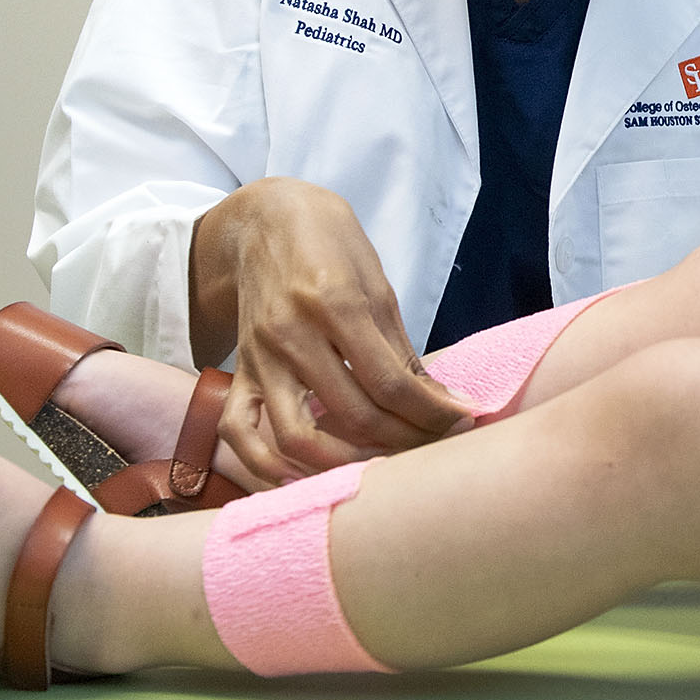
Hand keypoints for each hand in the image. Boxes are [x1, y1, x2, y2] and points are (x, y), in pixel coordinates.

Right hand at [192, 177, 471, 482]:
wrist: (267, 219)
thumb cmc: (332, 246)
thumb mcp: (377, 284)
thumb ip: (401, 348)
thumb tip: (439, 401)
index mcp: (336, 303)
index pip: (391, 382)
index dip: (431, 412)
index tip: (461, 421)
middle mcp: (293, 333)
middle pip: (353, 414)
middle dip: (403, 439)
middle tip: (433, 445)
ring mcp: (260, 356)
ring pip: (297, 435)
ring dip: (343, 464)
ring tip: (382, 467)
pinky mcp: (238, 369)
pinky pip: (239, 430)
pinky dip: (264, 464)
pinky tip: (300, 479)